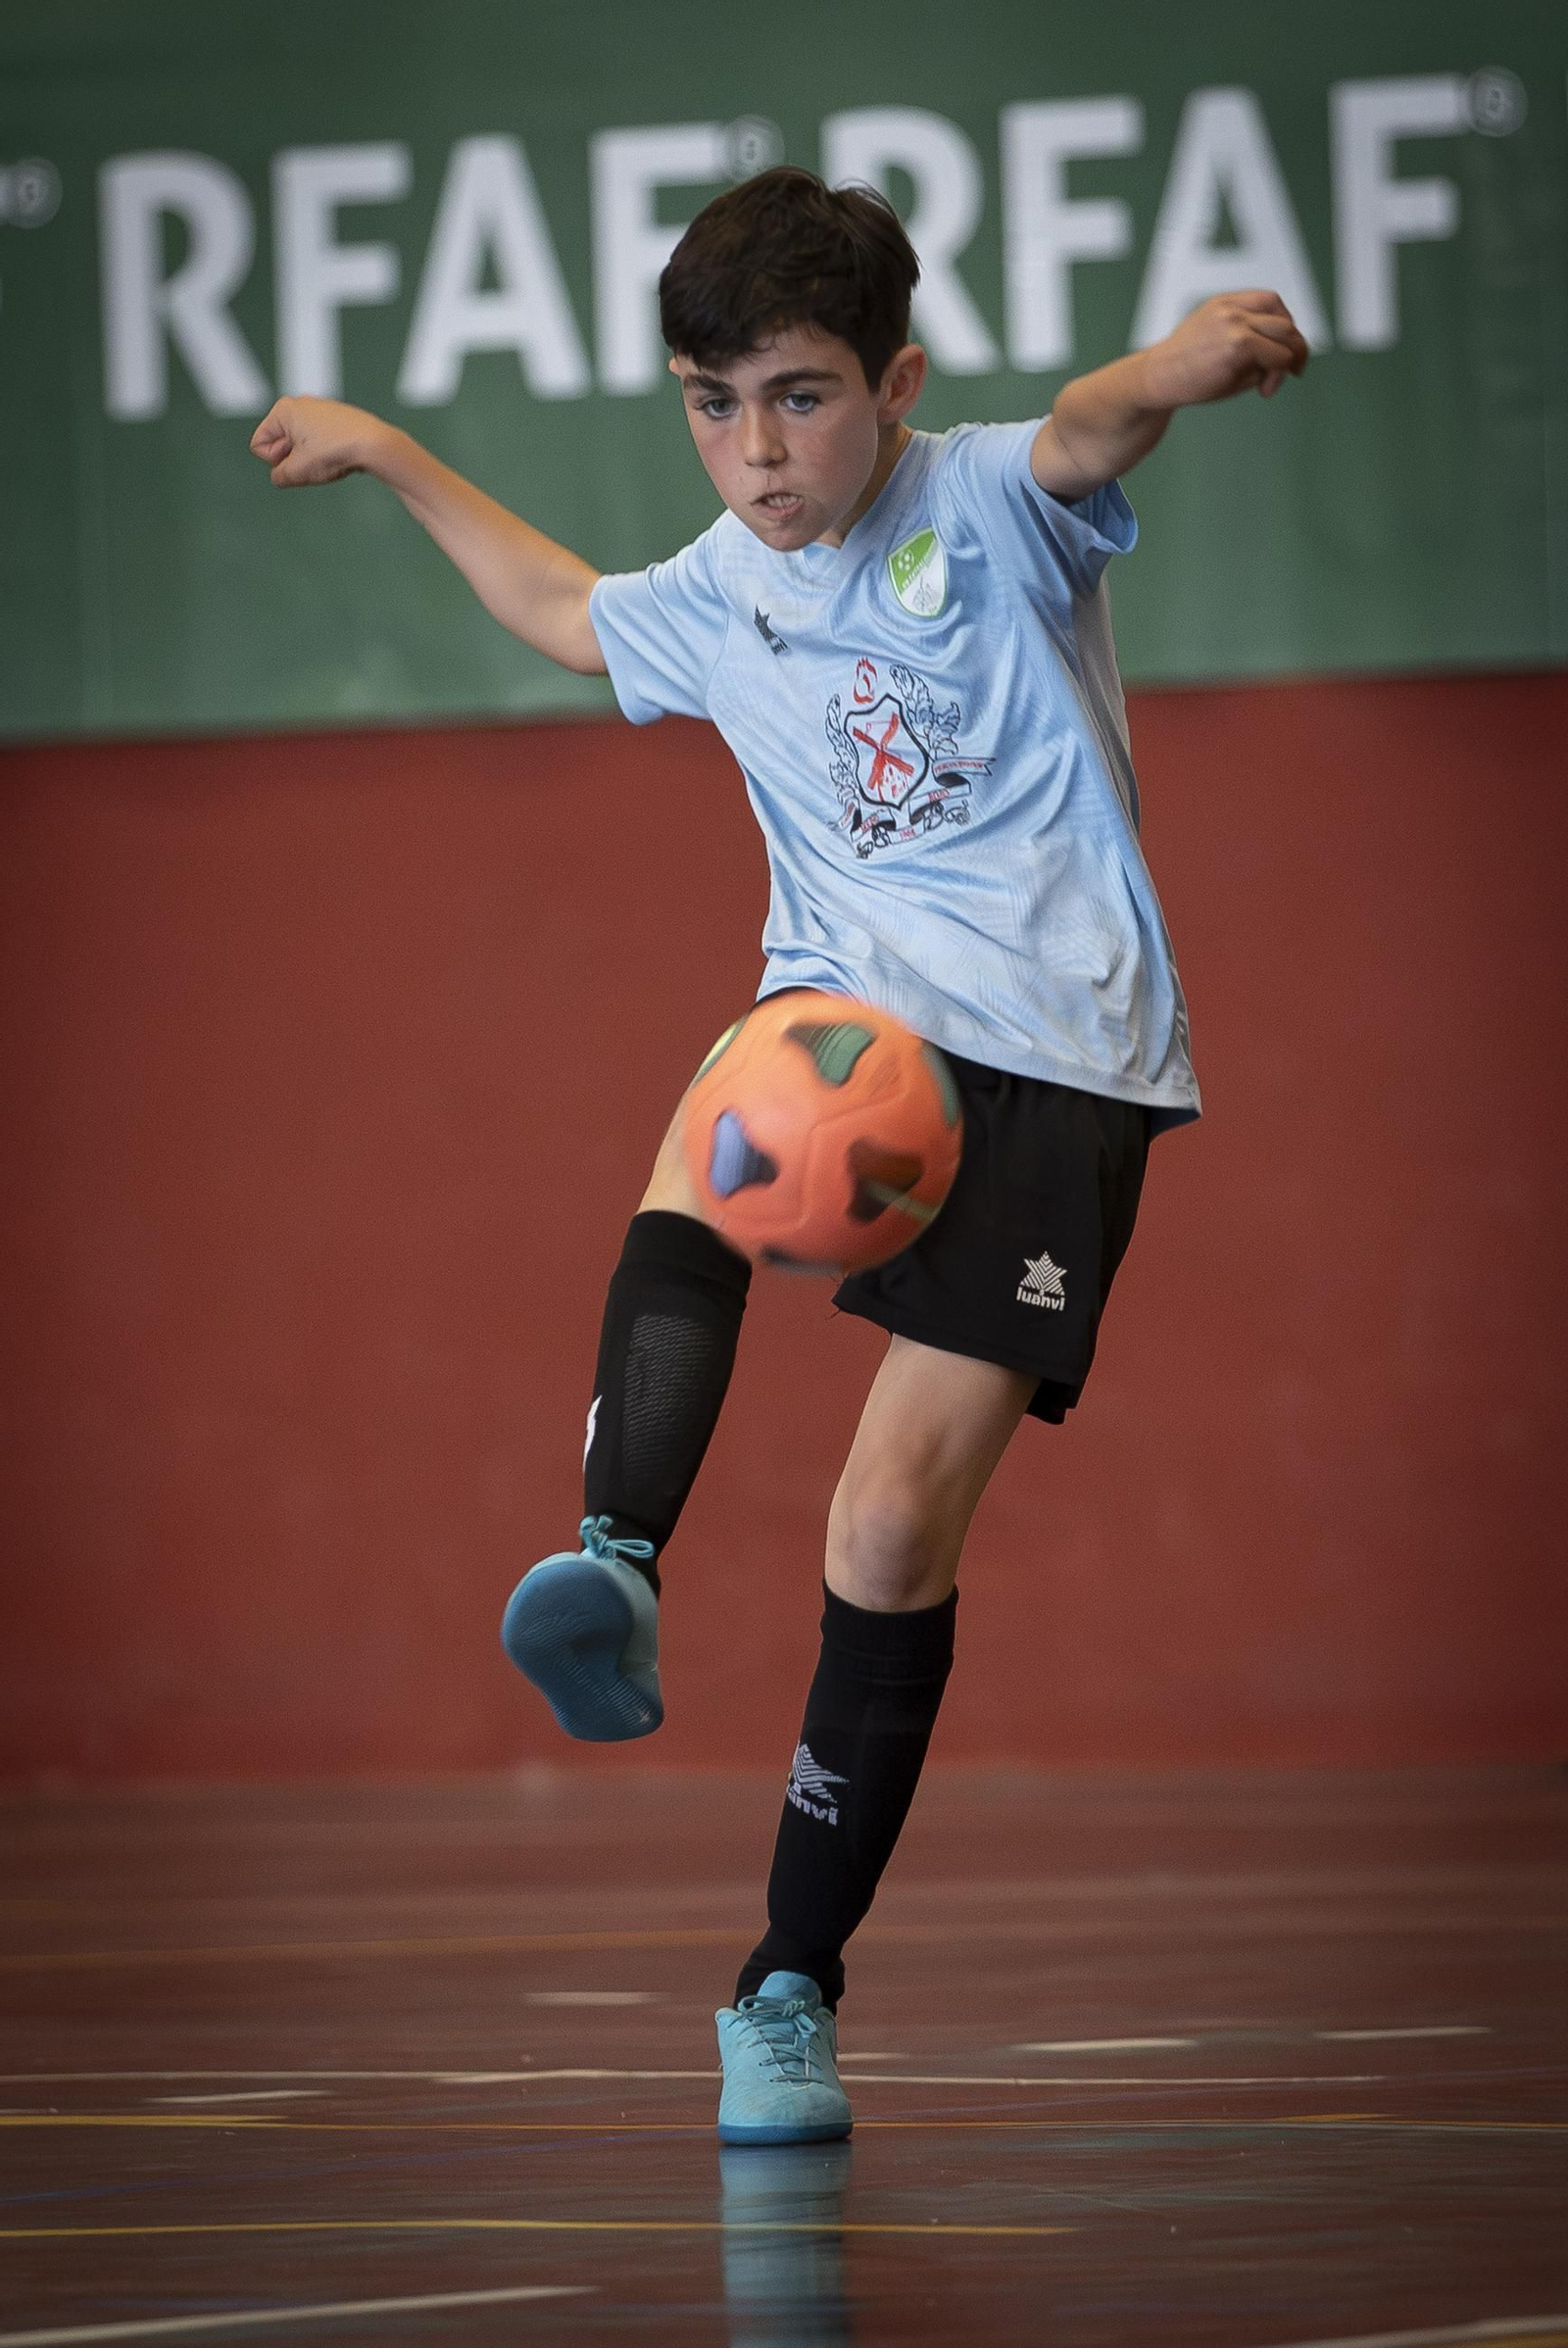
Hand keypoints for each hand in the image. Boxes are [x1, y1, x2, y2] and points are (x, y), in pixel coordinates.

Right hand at [249, 396, 388, 484]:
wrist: (374, 444)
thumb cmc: (333, 451)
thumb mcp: (298, 471)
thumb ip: (280, 476)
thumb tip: (280, 476)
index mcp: (282, 409)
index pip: (259, 445)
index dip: (274, 462)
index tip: (296, 462)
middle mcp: (298, 404)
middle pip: (280, 444)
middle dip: (292, 460)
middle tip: (314, 463)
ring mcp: (318, 410)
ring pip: (301, 446)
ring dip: (309, 460)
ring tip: (329, 460)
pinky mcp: (335, 419)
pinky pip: (319, 443)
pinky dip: (325, 453)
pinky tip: (340, 456)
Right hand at [1140, 291, 1309, 407]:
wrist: (1155, 381)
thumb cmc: (1184, 373)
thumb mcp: (1217, 348)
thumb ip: (1249, 345)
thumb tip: (1287, 359)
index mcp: (1224, 303)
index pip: (1271, 302)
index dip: (1284, 327)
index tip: (1281, 352)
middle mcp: (1231, 308)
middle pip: (1284, 318)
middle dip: (1294, 347)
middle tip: (1293, 371)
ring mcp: (1235, 323)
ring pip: (1286, 334)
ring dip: (1289, 360)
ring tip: (1271, 386)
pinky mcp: (1238, 344)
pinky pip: (1277, 356)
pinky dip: (1278, 374)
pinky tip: (1263, 391)